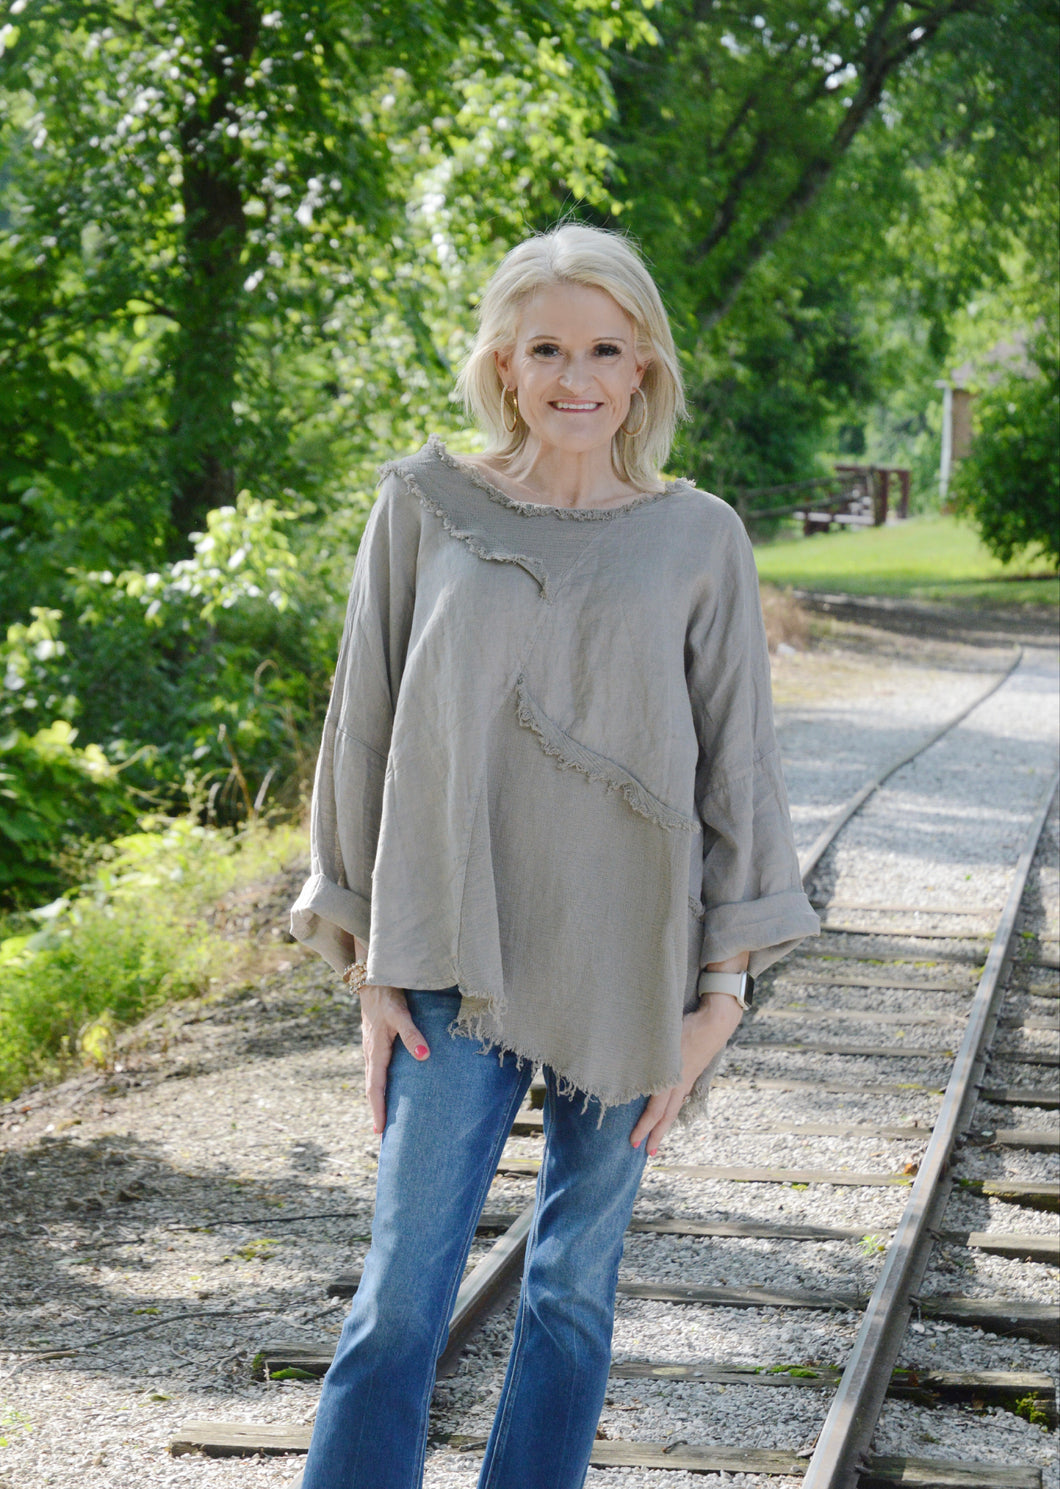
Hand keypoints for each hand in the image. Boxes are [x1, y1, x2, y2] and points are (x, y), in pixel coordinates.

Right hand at [360, 984, 429, 1133]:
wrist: (371, 977)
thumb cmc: (387, 996)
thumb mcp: (400, 1014)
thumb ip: (412, 1035)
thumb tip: (424, 1056)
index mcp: (375, 1052)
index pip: (374, 1088)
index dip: (378, 1109)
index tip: (380, 1131)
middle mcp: (371, 1054)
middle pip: (372, 1089)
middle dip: (377, 1110)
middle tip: (382, 1134)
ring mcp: (371, 1048)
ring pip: (373, 1080)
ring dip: (378, 1099)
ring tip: (386, 1117)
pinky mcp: (376, 1042)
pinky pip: (376, 1070)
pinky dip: (380, 1084)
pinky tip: (389, 1087)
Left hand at [629, 992, 743, 1155]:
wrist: (714, 1023)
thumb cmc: (685, 1027)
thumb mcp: (661, 1040)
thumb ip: (646, 1054)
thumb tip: (625, 1061)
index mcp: (669, 1079)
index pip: (655, 1111)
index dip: (644, 1128)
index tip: (633, 1141)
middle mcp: (678, 1083)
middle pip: (666, 1116)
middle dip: (655, 1135)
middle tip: (646, 1152)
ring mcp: (686, 1079)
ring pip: (673, 1109)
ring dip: (663, 1125)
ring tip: (656, 1138)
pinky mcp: (690, 1073)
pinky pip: (678, 1097)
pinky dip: (671, 1109)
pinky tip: (666, 1112)